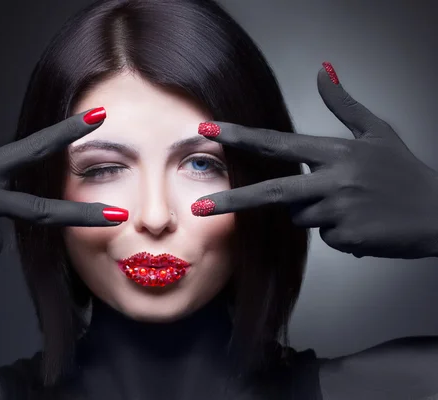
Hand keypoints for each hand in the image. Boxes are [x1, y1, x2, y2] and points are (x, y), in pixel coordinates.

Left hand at [192, 63, 437, 258]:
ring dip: (317, 213)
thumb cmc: (405, 173)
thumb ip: (343, 104)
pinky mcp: (347, 237)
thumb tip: (324, 70)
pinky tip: (363, 224)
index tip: (208, 131)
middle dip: (232, 201)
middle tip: (199, 208)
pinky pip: (324, 235)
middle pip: (272, 192)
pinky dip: (337, 231)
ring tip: (355, 205)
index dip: (240, 136)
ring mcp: (340, 211)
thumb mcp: (377, 132)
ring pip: (300, 217)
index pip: (277, 143)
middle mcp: (334, 180)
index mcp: (336, 151)